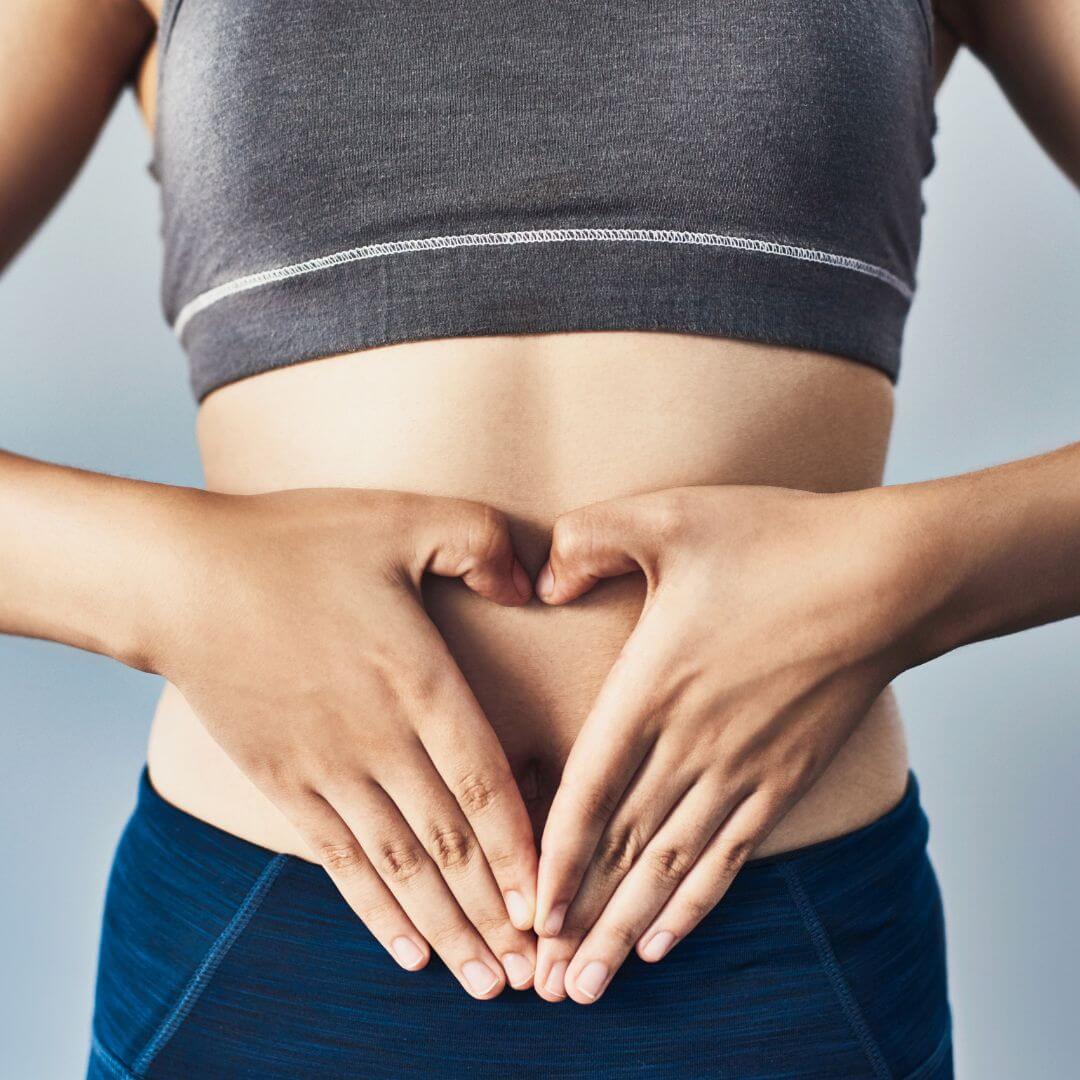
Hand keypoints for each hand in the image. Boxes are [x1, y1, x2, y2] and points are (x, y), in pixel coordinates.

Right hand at [151, 487, 538, 998]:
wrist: (181, 579)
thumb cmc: (295, 542)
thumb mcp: (402, 516)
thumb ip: (480, 542)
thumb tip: (532, 581)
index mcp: (419, 679)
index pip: (486, 783)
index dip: (524, 848)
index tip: (556, 900)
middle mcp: (379, 740)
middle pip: (451, 844)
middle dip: (499, 911)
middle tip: (541, 967)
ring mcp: (326, 769)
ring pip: (402, 868)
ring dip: (449, 928)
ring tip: (488, 981)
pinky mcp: (283, 782)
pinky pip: (340, 862)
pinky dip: (377, 911)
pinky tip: (407, 949)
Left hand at [529, 484, 930, 1003]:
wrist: (887, 576)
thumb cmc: (777, 540)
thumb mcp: (668, 515)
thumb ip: (588, 540)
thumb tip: (541, 582)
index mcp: (653, 688)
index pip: (588, 790)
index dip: (553, 855)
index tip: (526, 910)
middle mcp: (692, 744)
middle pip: (622, 850)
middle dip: (579, 918)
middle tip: (543, 983)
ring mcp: (742, 768)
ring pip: (670, 868)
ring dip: (626, 928)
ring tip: (592, 983)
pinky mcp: (784, 778)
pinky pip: (730, 856)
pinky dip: (695, 904)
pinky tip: (667, 937)